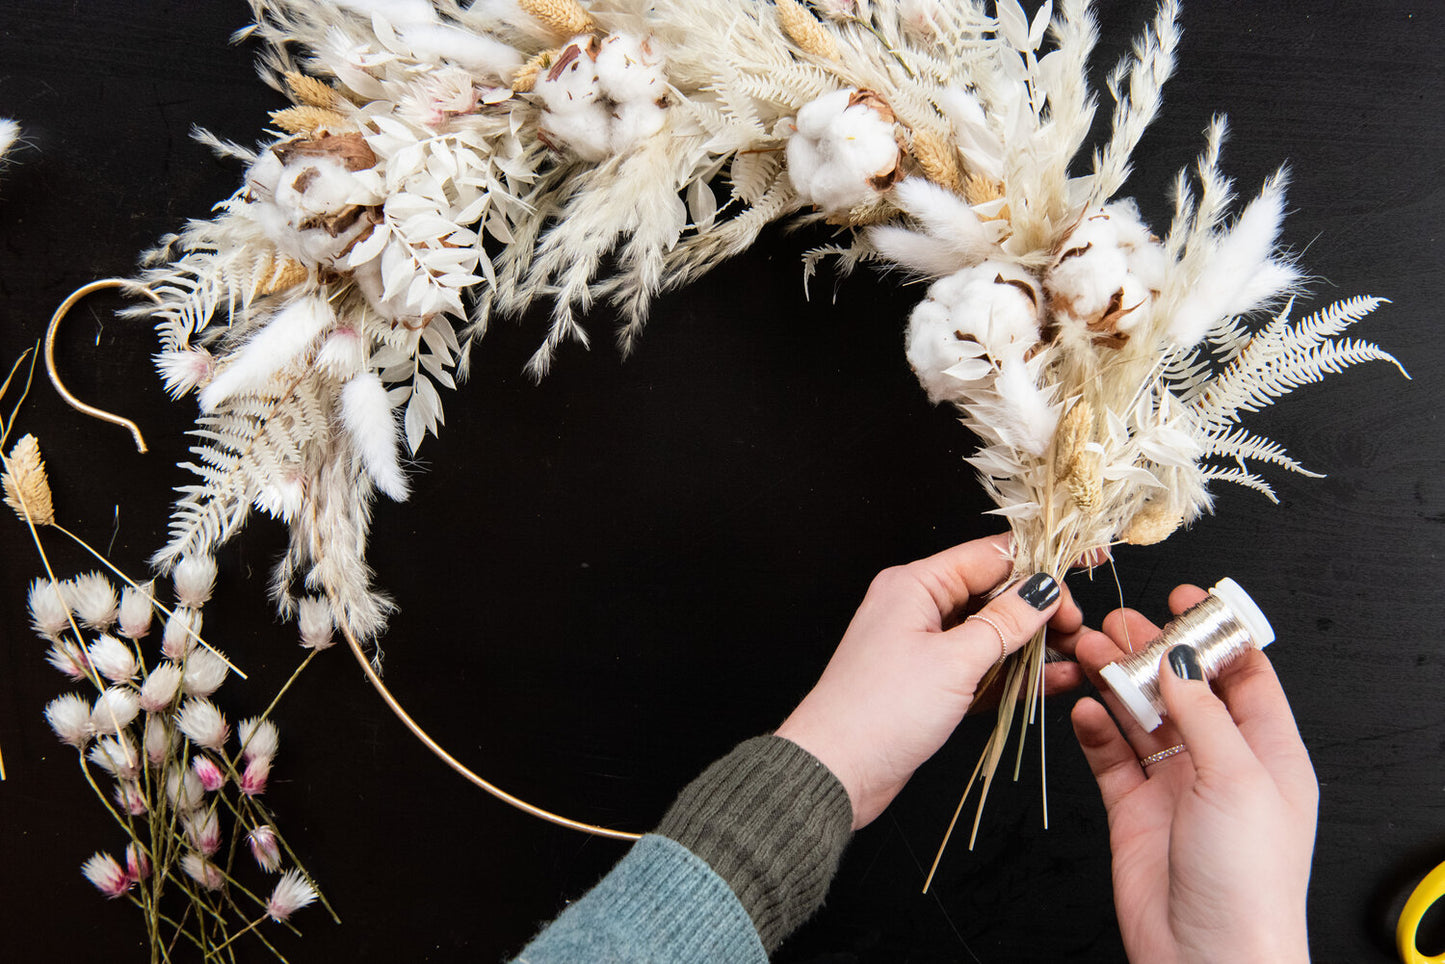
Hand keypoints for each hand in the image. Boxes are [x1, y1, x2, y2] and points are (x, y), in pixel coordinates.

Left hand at [774, 533, 1082, 828]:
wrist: (836, 771)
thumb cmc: (879, 711)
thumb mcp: (954, 661)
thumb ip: (1004, 623)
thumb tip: (1043, 591)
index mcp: (915, 584)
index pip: (990, 556)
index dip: (1041, 562)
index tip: (1085, 564)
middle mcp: (917, 607)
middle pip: (994, 593)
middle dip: (1041, 609)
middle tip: (1080, 630)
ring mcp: (924, 646)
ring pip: (991, 633)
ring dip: (1034, 644)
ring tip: (1078, 655)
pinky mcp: (930, 682)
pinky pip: (981, 667)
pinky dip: (1014, 673)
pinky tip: (1053, 681)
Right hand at [1065, 587, 1317, 963]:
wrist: (1206, 958)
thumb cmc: (1247, 882)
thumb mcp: (1237, 778)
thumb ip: (1203, 711)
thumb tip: (1179, 658)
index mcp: (1267, 751)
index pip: (1243, 673)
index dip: (1213, 631)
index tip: (1182, 598)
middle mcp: (1221, 762)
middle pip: (1182, 686)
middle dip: (1148, 650)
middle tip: (1114, 622)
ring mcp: (1175, 784)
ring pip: (1140, 714)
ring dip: (1112, 681)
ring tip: (1085, 652)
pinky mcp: (1134, 808)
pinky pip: (1109, 753)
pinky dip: (1093, 727)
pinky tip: (1080, 708)